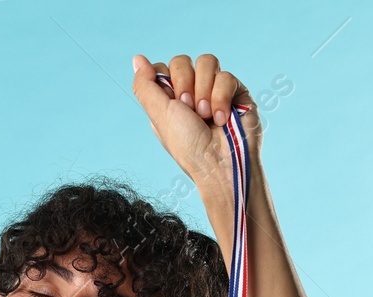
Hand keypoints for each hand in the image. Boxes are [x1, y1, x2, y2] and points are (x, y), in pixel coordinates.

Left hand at [131, 53, 262, 199]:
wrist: (220, 162)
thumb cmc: (188, 146)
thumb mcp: (159, 115)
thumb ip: (145, 86)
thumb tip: (137, 58)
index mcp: (168, 99)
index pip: (162, 68)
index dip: (166, 79)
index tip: (171, 102)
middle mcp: (190, 92)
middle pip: (182, 61)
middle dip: (184, 84)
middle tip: (189, 109)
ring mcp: (213, 89)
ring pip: (207, 62)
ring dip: (204, 90)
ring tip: (205, 116)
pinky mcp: (235, 91)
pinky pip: (226, 76)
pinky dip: (221, 97)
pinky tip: (221, 118)